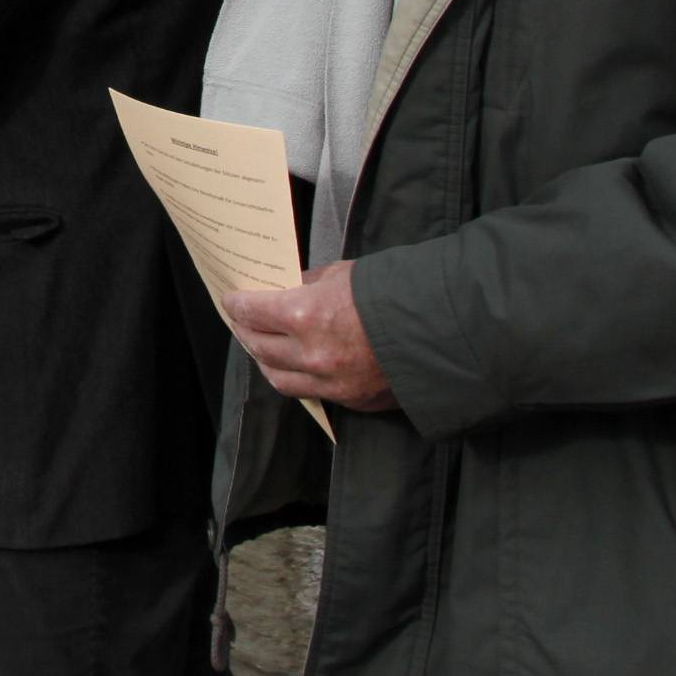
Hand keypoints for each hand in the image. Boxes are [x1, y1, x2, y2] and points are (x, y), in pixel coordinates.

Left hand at [223, 260, 396, 411]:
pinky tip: (295, 366)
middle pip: (259, 348)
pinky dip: (297, 379)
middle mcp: (312, 355)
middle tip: (241, 322)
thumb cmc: (394, 294)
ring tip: (260, 347)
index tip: (231, 300)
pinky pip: (311, 393)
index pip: (251, 312)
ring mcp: (332, 384)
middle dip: (245, 332)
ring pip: (279, 380)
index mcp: (305, 316)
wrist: (444, 331)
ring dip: (265, 362)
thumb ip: (308, 284)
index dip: (236, 304)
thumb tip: (287, 287)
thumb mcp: (342, 275)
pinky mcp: (352, 401)